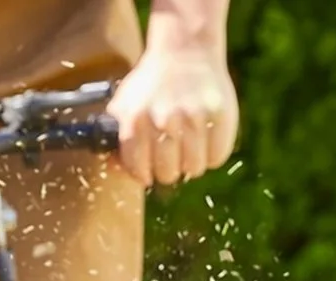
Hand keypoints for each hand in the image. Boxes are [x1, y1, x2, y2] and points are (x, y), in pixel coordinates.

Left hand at [106, 28, 238, 187]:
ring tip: (190, 149)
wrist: (185, 50)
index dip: (146, 174)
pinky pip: (218, 156)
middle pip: (169, 174)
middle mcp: (163, 120)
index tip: (151, 170)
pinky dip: (213, 155)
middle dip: (170, 170)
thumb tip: (114, 168)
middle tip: (173, 158)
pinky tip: (206, 143)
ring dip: (192, 164)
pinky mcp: (220, 113)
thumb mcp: (123, 105)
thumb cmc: (152, 83)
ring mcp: (194, 116)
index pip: (141, 171)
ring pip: (195, 168)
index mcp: (135, 122)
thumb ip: (115, 137)